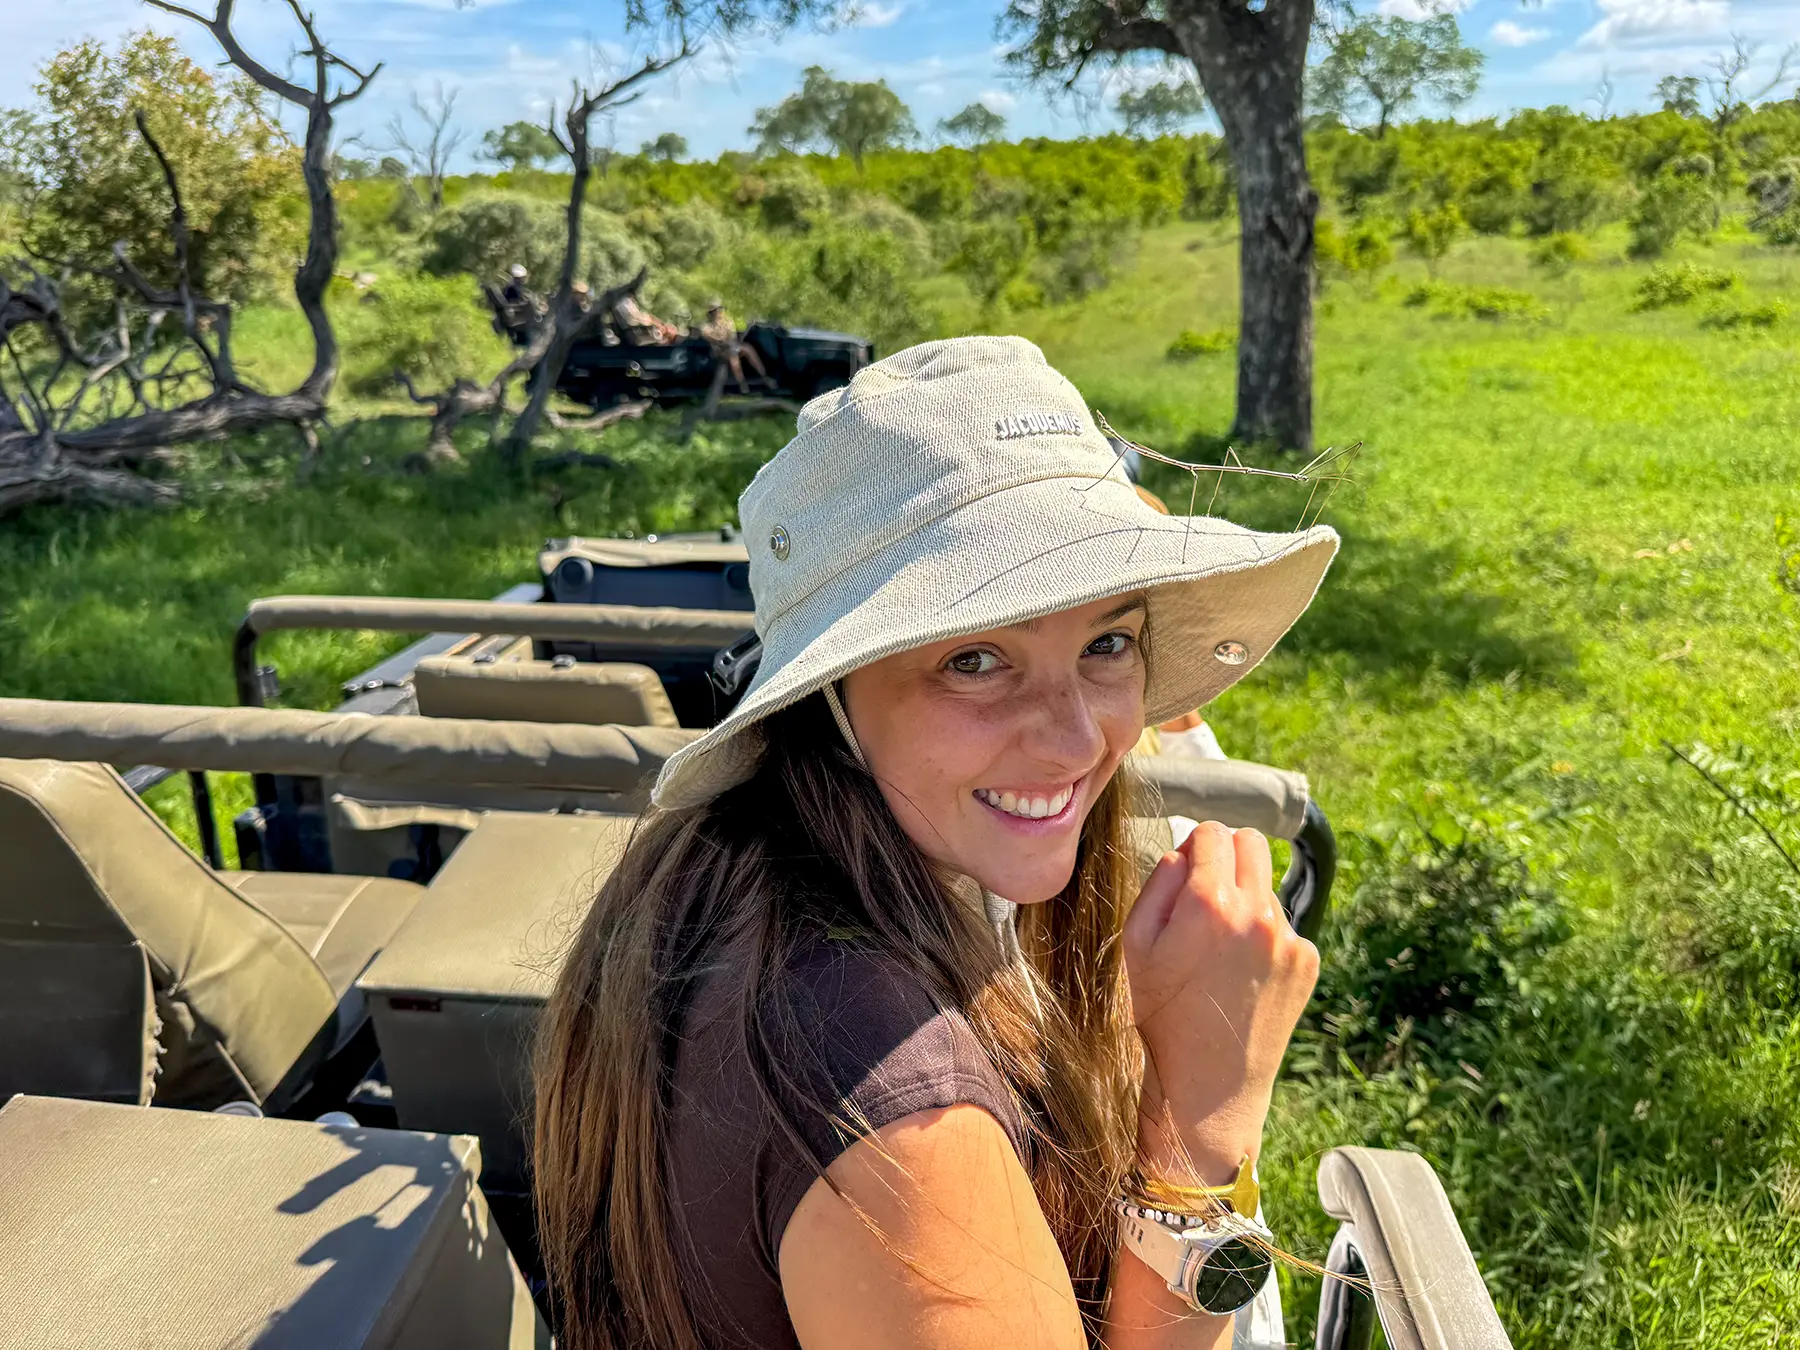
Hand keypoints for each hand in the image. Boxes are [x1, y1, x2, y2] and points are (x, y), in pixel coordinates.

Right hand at [1122, 822, 1319, 1179]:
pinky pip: (1284, 926)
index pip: (1212, 832)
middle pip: (1252, 843)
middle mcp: (1257, 913)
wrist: (1208, 1087)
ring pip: (1267, 886)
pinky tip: (1242, 973)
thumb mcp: (1135, 945)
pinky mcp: (1307, 963)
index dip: (1193, 846)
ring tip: (1220, 950)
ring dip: (1245, 900)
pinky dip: (1264, 937)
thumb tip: (1183, 854)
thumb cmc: (1160, 1015)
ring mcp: (1288, 939)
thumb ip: (1157, 884)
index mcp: (1211, 902)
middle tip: (1207, 891)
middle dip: (1227, 855)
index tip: (1186, 871)